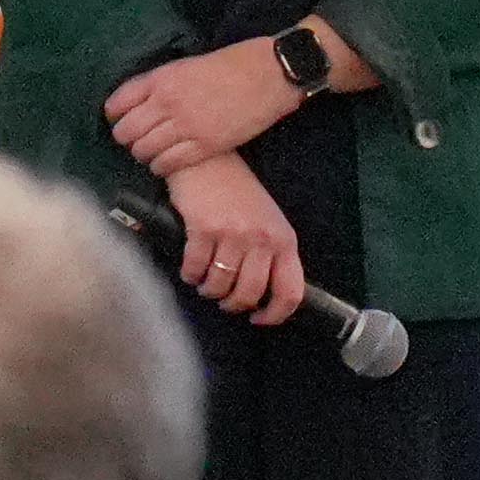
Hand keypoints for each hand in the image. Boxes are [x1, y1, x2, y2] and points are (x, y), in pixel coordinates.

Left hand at [107, 34, 306, 178]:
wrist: (268, 74)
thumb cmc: (231, 65)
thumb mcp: (186, 66)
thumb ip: (161, 84)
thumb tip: (141, 103)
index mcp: (160, 79)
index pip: (117, 103)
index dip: (113, 116)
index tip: (117, 120)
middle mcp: (166, 103)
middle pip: (126, 131)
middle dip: (126, 138)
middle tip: (134, 140)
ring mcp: (185, 126)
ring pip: (144, 150)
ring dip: (143, 155)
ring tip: (149, 154)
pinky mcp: (206, 145)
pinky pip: (169, 164)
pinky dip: (161, 167)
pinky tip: (164, 164)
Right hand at [164, 152, 309, 325]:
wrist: (207, 159)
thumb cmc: (237, 189)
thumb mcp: (266, 219)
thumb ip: (268, 250)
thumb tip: (259, 289)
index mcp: (283, 239)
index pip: (290, 291)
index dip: (275, 314)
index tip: (259, 319)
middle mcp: (261, 239)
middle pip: (249, 294)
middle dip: (233, 305)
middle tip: (223, 301)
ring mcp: (232, 235)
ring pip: (220, 284)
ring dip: (208, 290)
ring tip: (204, 284)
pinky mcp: (203, 229)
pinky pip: (195, 268)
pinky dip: (190, 275)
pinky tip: (189, 271)